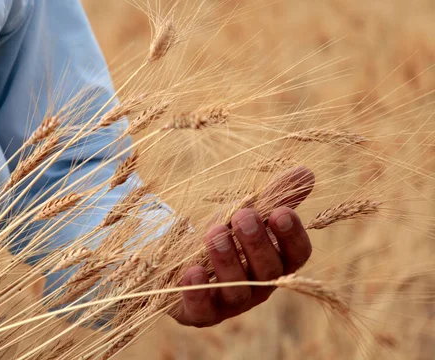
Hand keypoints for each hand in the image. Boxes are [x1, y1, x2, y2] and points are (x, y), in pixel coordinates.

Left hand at [174, 167, 313, 326]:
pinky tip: (191, 271)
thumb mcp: (245, 213)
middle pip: (268, 272)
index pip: (297, 254)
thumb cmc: (224, 235)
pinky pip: (203, 310)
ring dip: (227, 261)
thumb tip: (305, 172)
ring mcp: (230, 303)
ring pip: (237, 291)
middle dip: (257, 243)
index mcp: (276, 262)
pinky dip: (197, 292)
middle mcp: (259, 287)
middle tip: (243, 215)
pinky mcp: (201, 314)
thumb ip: (274, 196)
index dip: (292, 235)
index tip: (281, 211)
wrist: (180, 261)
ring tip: (214, 233)